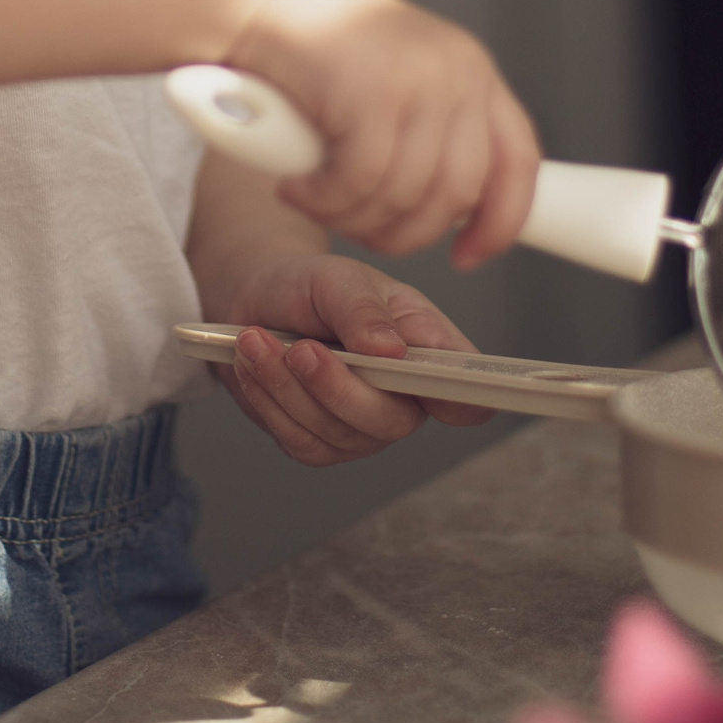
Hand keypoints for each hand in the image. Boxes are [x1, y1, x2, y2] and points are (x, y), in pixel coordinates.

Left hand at [210, 253, 493, 467]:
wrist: (257, 299)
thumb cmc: (312, 286)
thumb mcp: (337, 278)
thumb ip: (363, 311)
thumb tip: (390, 350)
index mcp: (430, 352)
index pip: (469, 396)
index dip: (465, 402)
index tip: (426, 384)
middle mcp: (405, 399)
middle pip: (391, 423)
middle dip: (338, 387)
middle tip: (301, 348)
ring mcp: (362, 428)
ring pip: (335, 433)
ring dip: (288, 387)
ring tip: (258, 340)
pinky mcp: (319, 443)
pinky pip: (298, 441)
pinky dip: (268, 401)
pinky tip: (253, 364)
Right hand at [228, 0, 539, 268]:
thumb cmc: (317, 52)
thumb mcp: (398, 87)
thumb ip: (434, 136)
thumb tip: (459, 215)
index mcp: (474, 71)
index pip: (520, 162)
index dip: (500, 222)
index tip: (467, 256)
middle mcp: (458, 72)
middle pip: (459, 193)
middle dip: (406, 233)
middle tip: (359, 230)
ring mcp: (418, 79)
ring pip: (404, 195)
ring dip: (353, 218)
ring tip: (317, 200)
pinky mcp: (370, 92)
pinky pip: (359, 182)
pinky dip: (323, 200)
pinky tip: (295, 186)